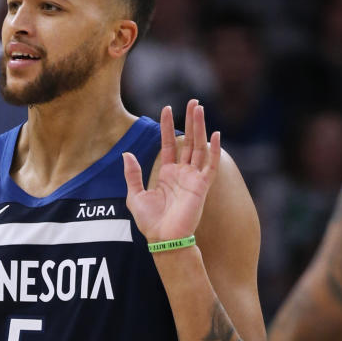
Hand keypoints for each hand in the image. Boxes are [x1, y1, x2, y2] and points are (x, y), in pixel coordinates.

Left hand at [123, 99, 220, 242]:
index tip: (167, 108)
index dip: (167, 127)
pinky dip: (214, 149)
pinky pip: (211, 165)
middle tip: (193, 101)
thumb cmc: (150, 222)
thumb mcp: (135, 195)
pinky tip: (214, 134)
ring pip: (199, 147)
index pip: (169, 144)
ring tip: (199, 108)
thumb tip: (127, 154)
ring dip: (200, 128)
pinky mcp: (202, 186)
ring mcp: (193, 178)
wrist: (163, 239)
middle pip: (188, 141)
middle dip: (190, 121)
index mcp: (167, 174)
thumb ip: (132, 174)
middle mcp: (182, 173)